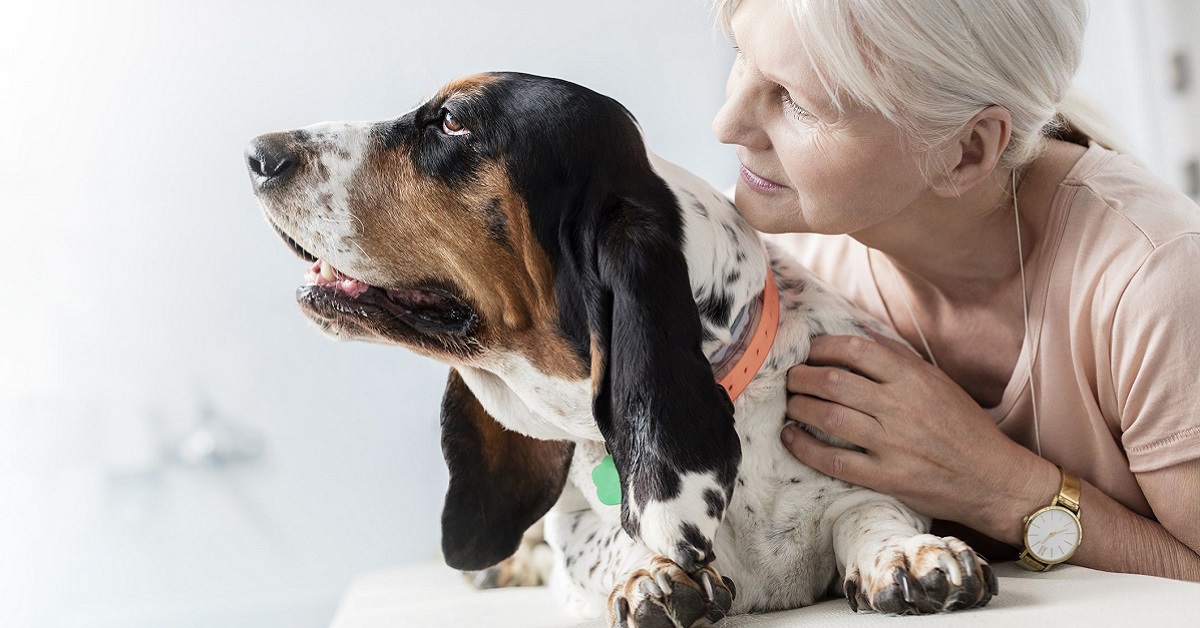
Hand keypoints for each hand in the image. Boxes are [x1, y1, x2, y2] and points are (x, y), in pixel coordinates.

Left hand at [780, 333, 1057, 542]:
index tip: (808, 351)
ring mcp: (892, 443)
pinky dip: (805, 448)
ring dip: (799, 407)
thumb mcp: (938, 382)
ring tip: (791, 404)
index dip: (822, 347)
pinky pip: (835, 461)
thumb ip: (900, 359)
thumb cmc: (964, 427)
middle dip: (802, 376)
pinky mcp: (887, 477)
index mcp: (912, 379)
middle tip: (791, 378)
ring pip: (828, 416)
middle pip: (833, 381)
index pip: (855, 350)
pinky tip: (791, 437)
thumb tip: (863, 335)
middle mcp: (899, 407)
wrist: (994, 479)